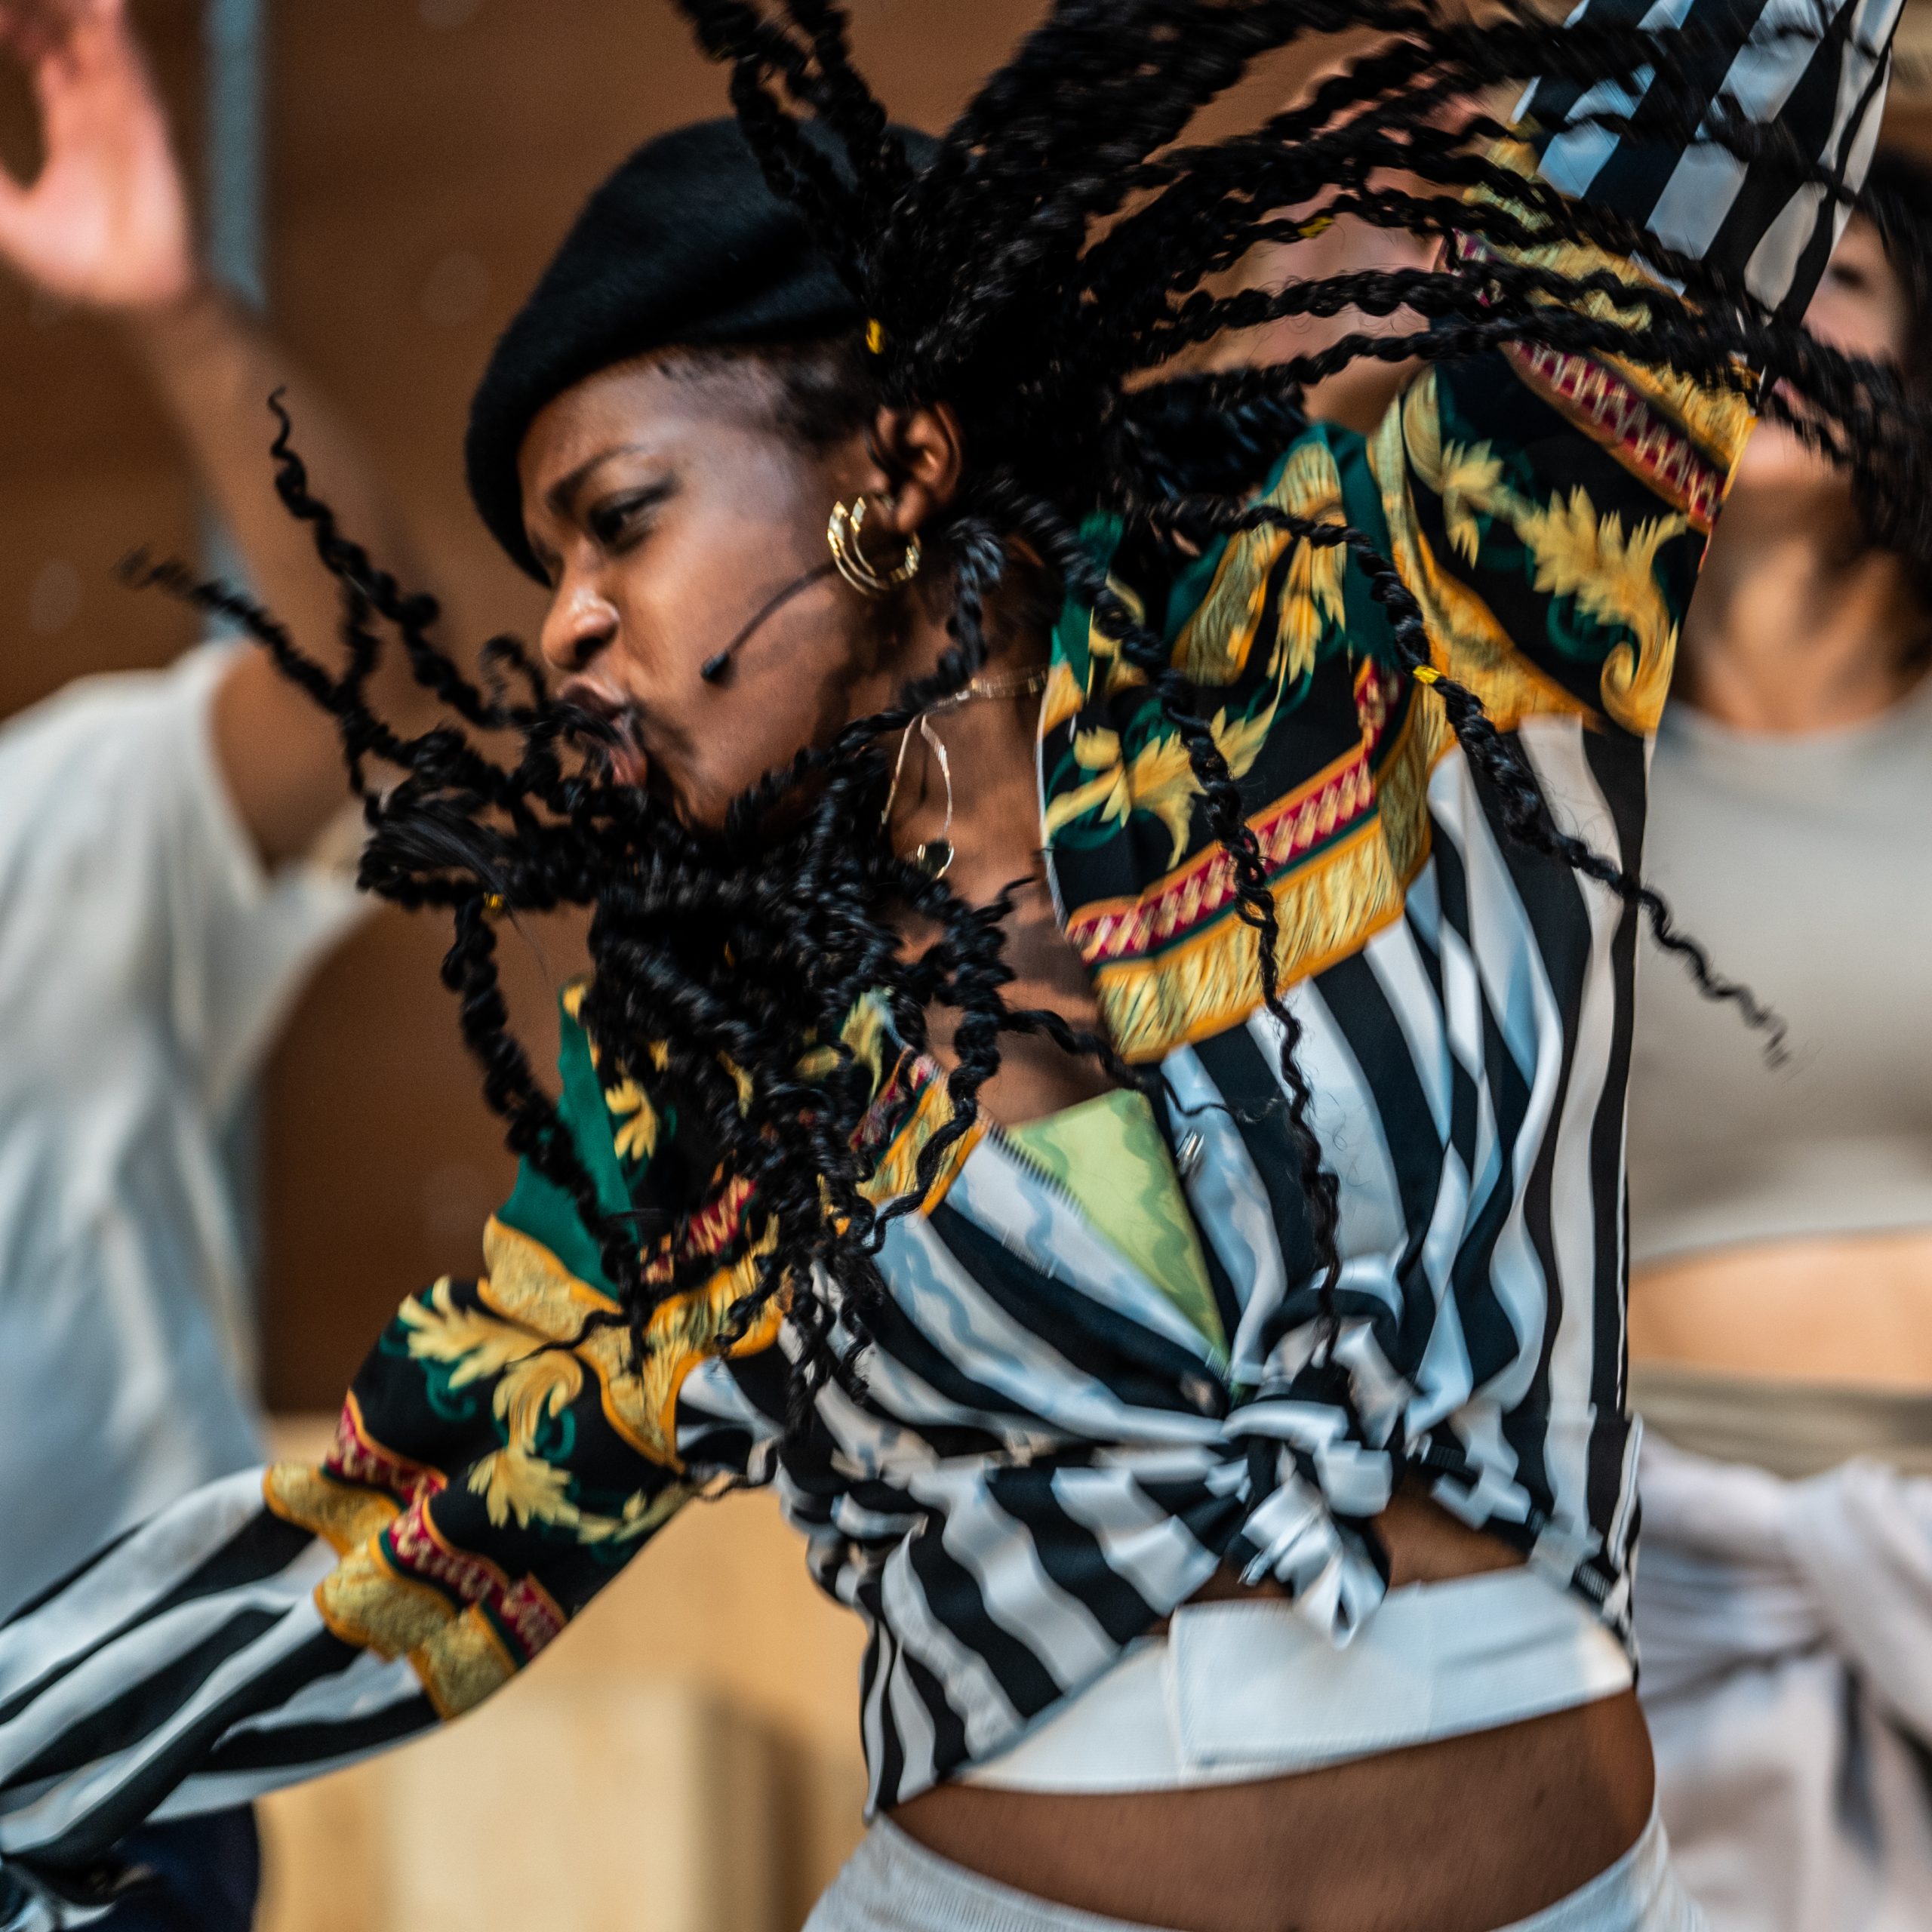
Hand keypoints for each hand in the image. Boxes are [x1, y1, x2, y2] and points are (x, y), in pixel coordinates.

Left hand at [0, 0, 194, 310]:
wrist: (129, 296)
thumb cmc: (77, 266)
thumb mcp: (5, 215)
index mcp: (71, 132)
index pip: (45, 60)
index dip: (19, 27)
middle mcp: (101, 119)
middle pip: (74, 44)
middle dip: (45, 12)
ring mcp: (127, 123)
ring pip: (102, 50)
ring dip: (80, 14)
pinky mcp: (149, 135)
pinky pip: (135, 79)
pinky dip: (121, 44)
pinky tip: (106, 11)